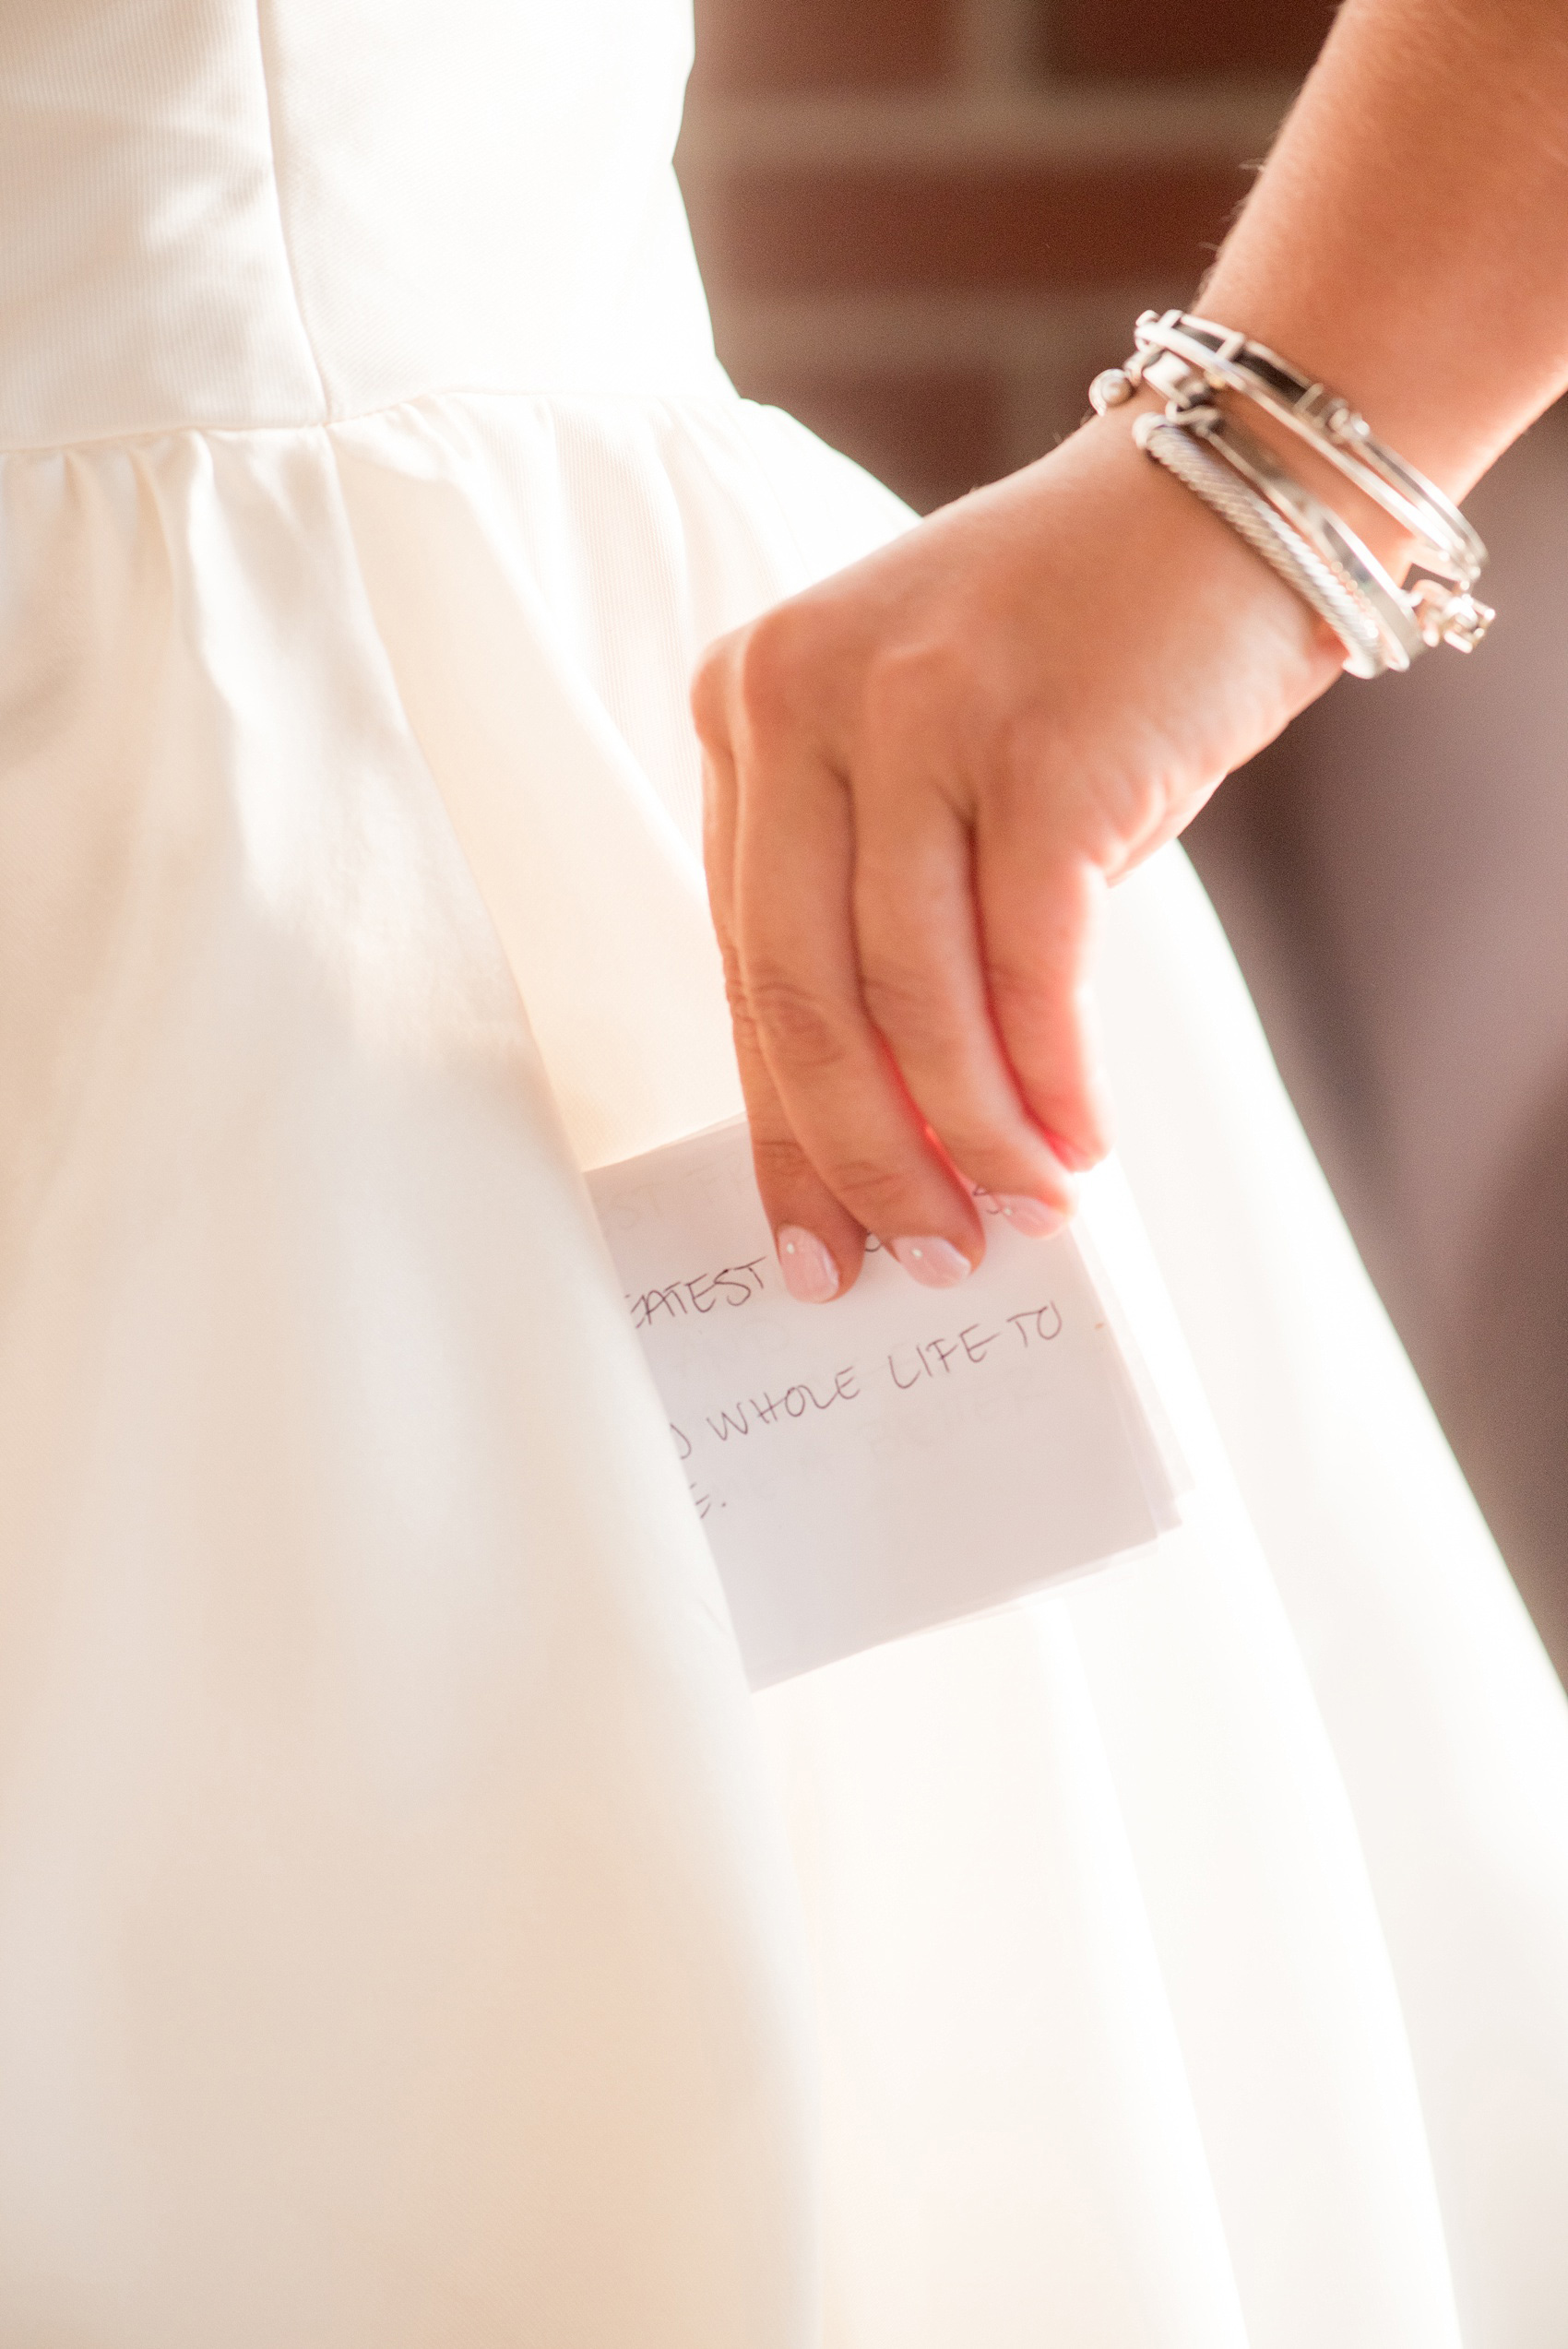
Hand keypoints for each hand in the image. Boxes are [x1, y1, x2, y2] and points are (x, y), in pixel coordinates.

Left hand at [692, 403, 1342, 1300]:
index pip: (743, 964)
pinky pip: (1028, 966)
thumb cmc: (1076, 657)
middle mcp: (803, 700)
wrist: (1227, 495)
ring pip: (910, 996)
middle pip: (802, 995)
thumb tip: (898, 1128)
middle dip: (864, 1159)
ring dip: (972, 1135)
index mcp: (749, 707)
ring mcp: (920, 712)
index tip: (814, 1243)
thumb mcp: (925, 754)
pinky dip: (1052, 1076)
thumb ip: (879, 907)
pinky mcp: (1043, 746)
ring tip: (1022, 1213)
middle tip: (924, 1257)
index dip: (781, 1128)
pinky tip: (1078, 1139)